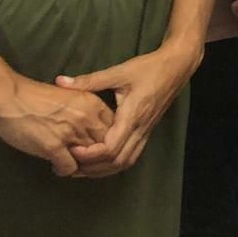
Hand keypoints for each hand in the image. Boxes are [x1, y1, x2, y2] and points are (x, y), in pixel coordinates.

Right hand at [0, 74, 113, 176]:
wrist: (8, 96)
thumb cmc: (35, 96)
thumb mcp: (70, 97)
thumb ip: (84, 112)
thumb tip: (92, 131)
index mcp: (93, 103)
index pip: (114, 128)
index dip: (107, 141)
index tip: (97, 147)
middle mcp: (87, 118)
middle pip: (105, 146)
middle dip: (97, 157)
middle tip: (85, 162)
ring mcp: (71, 132)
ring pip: (90, 160)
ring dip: (82, 166)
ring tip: (72, 165)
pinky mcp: (53, 146)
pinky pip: (69, 167)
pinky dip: (64, 171)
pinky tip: (56, 166)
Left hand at [57, 41, 201, 177]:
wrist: (177, 67)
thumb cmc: (148, 68)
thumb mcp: (118, 72)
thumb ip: (89, 80)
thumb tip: (60, 81)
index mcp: (132, 116)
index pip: (111, 148)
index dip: (90, 155)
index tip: (71, 148)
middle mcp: (140, 128)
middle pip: (117, 162)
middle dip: (92, 168)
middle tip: (70, 163)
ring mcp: (146, 132)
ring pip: (126, 162)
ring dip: (103, 169)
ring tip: (82, 166)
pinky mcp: (147, 131)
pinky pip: (131, 156)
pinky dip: (114, 164)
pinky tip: (101, 160)